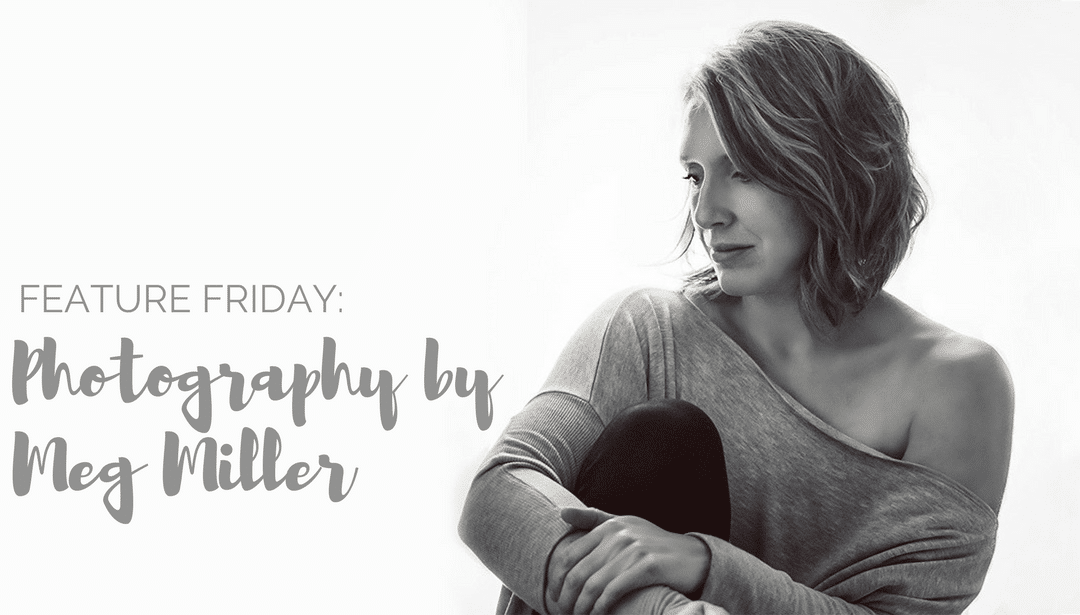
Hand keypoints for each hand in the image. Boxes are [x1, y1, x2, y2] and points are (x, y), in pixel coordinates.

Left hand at [546, 507, 709, 614]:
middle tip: (562, 611)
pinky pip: (614, 591)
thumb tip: (561, 512)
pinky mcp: (648, 566)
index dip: (557, 579)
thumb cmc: (652, 544)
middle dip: (566, 598)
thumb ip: (593, 519)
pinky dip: (601, 607)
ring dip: (581, 607)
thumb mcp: (624, 526)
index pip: (569, 555)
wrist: (693, 556)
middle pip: (578, 572)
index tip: (554, 596)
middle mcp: (619, 534)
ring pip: (593, 585)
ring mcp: (634, 549)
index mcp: (609, 525)